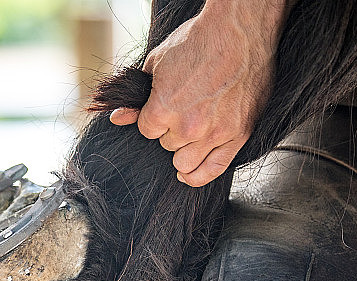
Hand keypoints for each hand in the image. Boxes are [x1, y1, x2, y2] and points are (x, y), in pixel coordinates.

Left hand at [110, 0, 285, 185]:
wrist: (239, 29)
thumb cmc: (197, 41)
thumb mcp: (156, 64)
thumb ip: (137, 100)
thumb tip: (117, 119)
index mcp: (163, 109)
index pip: (147, 132)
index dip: (153, 120)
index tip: (163, 107)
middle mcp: (188, 126)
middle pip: (167, 146)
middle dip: (170, 131)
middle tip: (184, 109)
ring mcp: (215, 133)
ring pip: (185, 162)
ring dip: (184, 150)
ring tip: (191, 131)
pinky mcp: (239, 134)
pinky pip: (214, 168)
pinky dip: (199, 175)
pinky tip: (189, 175)